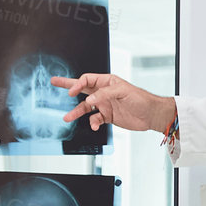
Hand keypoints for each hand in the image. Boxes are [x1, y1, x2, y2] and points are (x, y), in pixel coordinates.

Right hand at [50, 73, 176, 133]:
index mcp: (107, 82)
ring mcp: (105, 104)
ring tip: (67, 117)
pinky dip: (92, 122)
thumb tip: (90, 100)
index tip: (72, 92)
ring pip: (85, 107)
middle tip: (54, 81)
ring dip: (76, 112)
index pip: (87, 80)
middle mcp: (104, 92)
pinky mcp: (108, 116)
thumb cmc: (141, 99)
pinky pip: (95, 119)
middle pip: (82, 88)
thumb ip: (105, 95)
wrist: (150, 115)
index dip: (77, 84)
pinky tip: (93, 125)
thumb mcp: (123, 92)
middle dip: (68, 86)